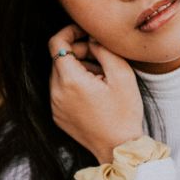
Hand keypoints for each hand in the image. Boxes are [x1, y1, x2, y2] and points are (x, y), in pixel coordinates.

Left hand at [48, 24, 143, 164]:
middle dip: (79, 52)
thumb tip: (92, 38)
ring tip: (102, 78)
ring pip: (60, 74)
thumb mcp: (122, 75)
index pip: (56, 43)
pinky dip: (74, 85)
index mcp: (70, 80)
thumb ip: (104, 50)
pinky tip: (95, 93)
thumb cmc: (124, 112)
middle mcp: (56, 92)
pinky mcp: (57, 116)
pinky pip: (61, 91)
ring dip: (78, 69)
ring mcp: (55, 106)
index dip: (69, 32)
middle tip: (103, 59)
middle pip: (59, 59)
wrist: (118, 148)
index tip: (85, 33)